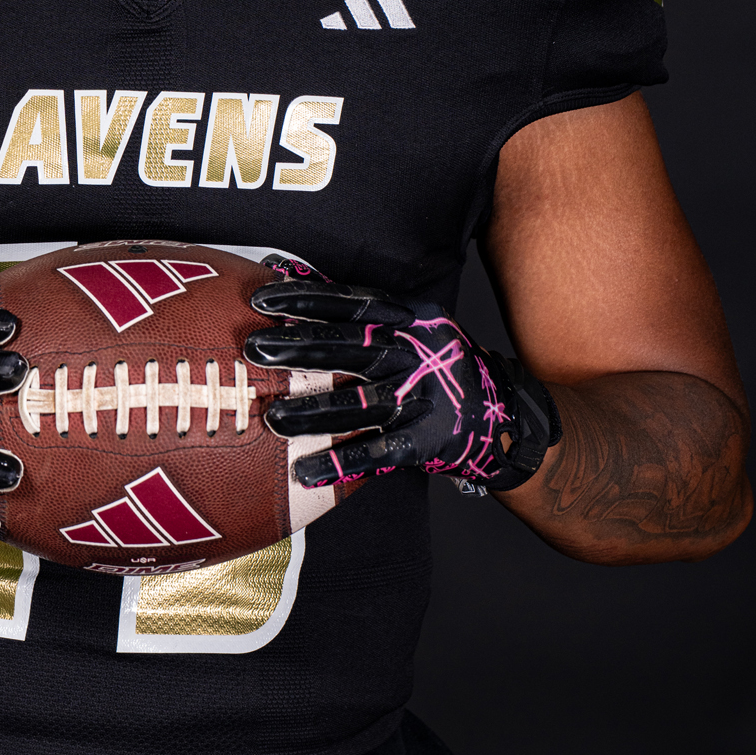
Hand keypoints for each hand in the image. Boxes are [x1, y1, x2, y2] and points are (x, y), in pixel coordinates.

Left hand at [247, 265, 560, 492]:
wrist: (501, 413)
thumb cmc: (435, 365)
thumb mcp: (410, 326)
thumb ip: (360, 313)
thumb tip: (290, 281)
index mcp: (408, 319)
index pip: (351, 302)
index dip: (306, 299)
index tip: (261, 301)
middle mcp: (415, 353)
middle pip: (350, 347)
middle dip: (299, 348)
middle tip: (255, 350)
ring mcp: (423, 397)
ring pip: (359, 403)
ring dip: (312, 412)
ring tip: (272, 419)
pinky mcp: (428, 439)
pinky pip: (379, 451)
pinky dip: (341, 463)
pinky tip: (305, 473)